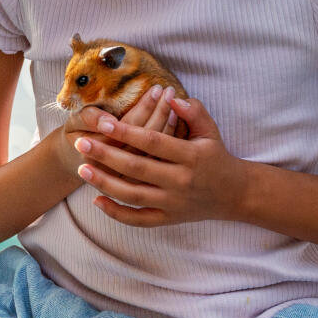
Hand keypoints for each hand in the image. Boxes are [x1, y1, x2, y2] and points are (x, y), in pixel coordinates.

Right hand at [55, 85, 180, 174]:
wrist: (77, 161)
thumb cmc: (77, 135)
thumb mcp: (75, 122)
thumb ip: (89, 118)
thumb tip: (109, 122)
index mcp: (95, 153)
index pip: (127, 128)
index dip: (143, 108)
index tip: (156, 90)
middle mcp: (112, 169)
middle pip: (144, 140)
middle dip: (159, 113)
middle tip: (168, 91)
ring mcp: (127, 178)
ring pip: (154, 151)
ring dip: (167, 124)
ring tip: (173, 101)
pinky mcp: (138, 180)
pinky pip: (158, 158)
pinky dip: (168, 137)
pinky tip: (174, 119)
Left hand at [72, 98, 248, 225]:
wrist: (236, 195)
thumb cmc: (217, 157)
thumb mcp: (211, 131)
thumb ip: (193, 112)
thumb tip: (172, 97)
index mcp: (191, 156)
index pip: (153, 142)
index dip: (127, 133)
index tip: (104, 123)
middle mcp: (180, 181)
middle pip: (137, 168)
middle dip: (106, 156)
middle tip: (81, 144)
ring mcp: (173, 203)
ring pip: (133, 195)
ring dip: (104, 183)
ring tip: (81, 170)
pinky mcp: (168, 218)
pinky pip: (138, 219)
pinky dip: (116, 213)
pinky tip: (96, 200)